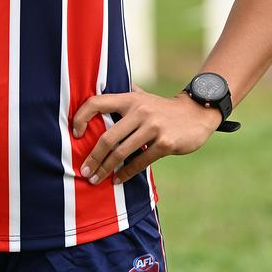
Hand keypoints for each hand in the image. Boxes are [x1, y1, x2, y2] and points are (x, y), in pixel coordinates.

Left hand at [71, 84, 220, 184]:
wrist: (197, 113)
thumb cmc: (162, 108)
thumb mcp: (143, 96)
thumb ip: (124, 96)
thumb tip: (98, 92)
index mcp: (130, 98)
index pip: (97, 102)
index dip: (81, 117)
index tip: (75, 133)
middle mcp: (139, 110)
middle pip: (107, 137)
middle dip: (93, 157)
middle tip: (84, 171)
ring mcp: (153, 127)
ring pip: (122, 152)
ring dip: (106, 169)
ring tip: (96, 179)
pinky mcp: (165, 142)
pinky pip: (140, 161)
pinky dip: (126, 173)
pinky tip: (118, 180)